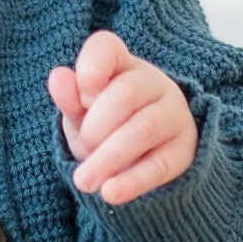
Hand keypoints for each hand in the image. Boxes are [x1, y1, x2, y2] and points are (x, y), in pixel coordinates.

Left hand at [48, 29, 197, 203]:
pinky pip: (160, 165)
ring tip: (83, 182)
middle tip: (83, 147)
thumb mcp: (81, 116)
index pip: (107, 47)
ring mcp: (173, 115)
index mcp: (122, 67)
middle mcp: (154, 84)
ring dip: (108, 158)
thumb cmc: (105, 130)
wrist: (139, 164)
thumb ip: (70, 98)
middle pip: (126, 93)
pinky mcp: (184, 151)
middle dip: (96, 125)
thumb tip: (58, 76)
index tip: (82, 96)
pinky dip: (133, 181)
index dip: (91, 67)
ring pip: (144, 129)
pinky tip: (110, 194)